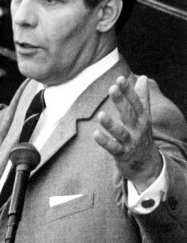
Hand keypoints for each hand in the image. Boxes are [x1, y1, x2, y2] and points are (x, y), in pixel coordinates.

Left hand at [94, 75, 162, 191]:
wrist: (147, 165)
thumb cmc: (142, 135)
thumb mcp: (144, 116)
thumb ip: (142, 97)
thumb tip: (141, 77)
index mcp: (142, 118)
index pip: (136, 102)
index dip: (128, 90)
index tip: (120, 78)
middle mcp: (137, 129)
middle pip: (129, 113)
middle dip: (121, 101)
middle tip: (112, 88)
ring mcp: (130, 142)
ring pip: (120, 132)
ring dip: (111, 124)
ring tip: (101, 115)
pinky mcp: (122, 154)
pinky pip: (113, 148)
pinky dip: (105, 142)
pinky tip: (95, 134)